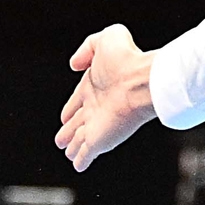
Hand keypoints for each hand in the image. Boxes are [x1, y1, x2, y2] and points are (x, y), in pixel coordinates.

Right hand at [55, 26, 157, 172]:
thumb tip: (74, 64)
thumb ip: (88, 47)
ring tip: (67, 151)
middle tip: (62, 138)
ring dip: (73, 146)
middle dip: (69, 131)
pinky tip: (78, 165)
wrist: (142, 80)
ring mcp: (98, 125)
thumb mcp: (106, 38)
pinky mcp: (101, 140)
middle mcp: (96, 107)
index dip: (70, 109)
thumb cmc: (128, 59)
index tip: (65, 117)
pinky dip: (81, 160)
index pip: (78, 101)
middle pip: (78, 123)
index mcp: (95, 86)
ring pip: (80, 139)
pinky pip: (88, 153)